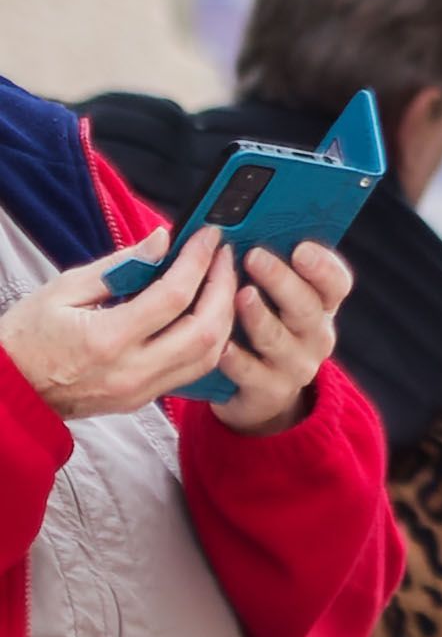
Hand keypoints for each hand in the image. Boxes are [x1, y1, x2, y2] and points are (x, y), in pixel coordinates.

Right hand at [0, 230, 244, 419]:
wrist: (7, 389)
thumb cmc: (27, 336)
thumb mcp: (63, 290)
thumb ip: (120, 266)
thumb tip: (162, 240)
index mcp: (106, 339)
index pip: (173, 296)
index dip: (199, 261)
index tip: (210, 236)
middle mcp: (130, 370)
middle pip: (206, 330)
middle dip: (224, 288)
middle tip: (224, 257)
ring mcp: (140, 391)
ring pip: (209, 356)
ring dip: (225, 316)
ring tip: (222, 282)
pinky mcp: (143, 400)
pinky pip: (193, 371)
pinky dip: (211, 340)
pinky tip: (208, 314)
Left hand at [210, 243, 353, 436]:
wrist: (256, 390)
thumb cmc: (254, 326)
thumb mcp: (269, 297)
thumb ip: (261, 265)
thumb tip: (231, 230)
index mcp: (320, 305)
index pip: (336, 283)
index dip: (322, 265)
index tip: (300, 247)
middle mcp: (316, 334)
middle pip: (307, 307)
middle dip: (281, 280)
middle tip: (255, 256)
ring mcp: (296, 365)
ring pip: (279, 339)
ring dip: (259, 315)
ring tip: (238, 295)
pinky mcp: (270, 392)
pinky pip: (253, 375)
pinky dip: (237, 360)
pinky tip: (222, 346)